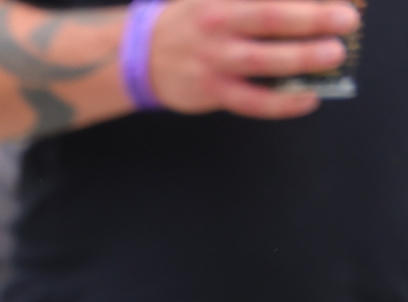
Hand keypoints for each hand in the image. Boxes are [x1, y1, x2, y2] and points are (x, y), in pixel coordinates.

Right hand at [148, 0, 360, 117]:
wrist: (141, 54)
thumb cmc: (196, 20)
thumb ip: (258, 0)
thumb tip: (317, 6)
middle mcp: (217, 24)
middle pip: (271, 17)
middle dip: (314, 18)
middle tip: (347, 21)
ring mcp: (212, 60)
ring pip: (261, 60)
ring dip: (302, 58)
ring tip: (332, 55)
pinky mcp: (210, 91)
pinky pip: (250, 101)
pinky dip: (282, 103)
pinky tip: (308, 99)